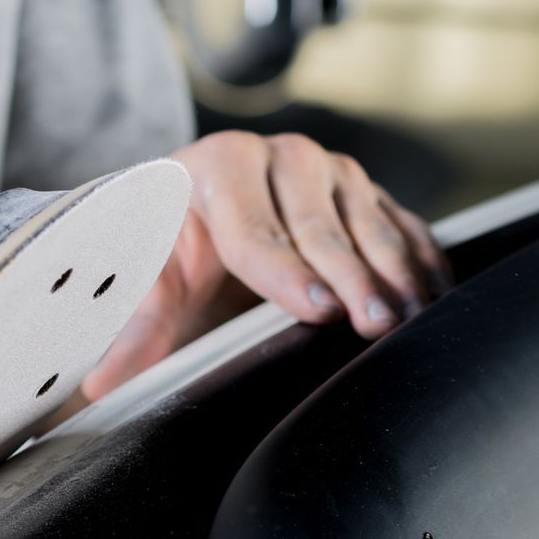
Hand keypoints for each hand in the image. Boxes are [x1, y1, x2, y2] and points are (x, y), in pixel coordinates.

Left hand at [79, 131, 450, 403]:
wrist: (189, 205)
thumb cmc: (163, 242)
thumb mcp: (140, 276)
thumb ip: (130, 324)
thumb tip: (102, 382)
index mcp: (218, 167)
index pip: (255, 228)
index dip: (285, 271)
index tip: (316, 308)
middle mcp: (279, 157)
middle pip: (320, 223)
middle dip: (350, 276)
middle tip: (374, 322)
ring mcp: (328, 170)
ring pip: (369, 219)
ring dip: (394, 268)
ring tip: (413, 314)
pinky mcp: (361, 189)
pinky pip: (399, 221)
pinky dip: (420, 256)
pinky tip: (436, 292)